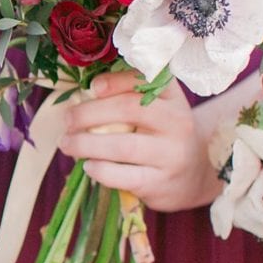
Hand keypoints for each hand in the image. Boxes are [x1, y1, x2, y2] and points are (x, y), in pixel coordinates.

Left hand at [58, 71, 220, 211]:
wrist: (196, 175)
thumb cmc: (162, 136)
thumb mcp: (157, 109)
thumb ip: (128, 96)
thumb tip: (82, 95)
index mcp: (173, 98)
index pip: (145, 80)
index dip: (115, 81)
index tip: (93, 87)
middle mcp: (177, 122)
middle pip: (128, 109)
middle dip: (88, 114)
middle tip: (67, 120)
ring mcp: (171, 154)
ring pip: (122, 145)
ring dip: (85, 144)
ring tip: (67, 144)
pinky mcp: (160, 183)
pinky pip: (123, 175)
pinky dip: (100, 170)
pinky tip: (88, 166)